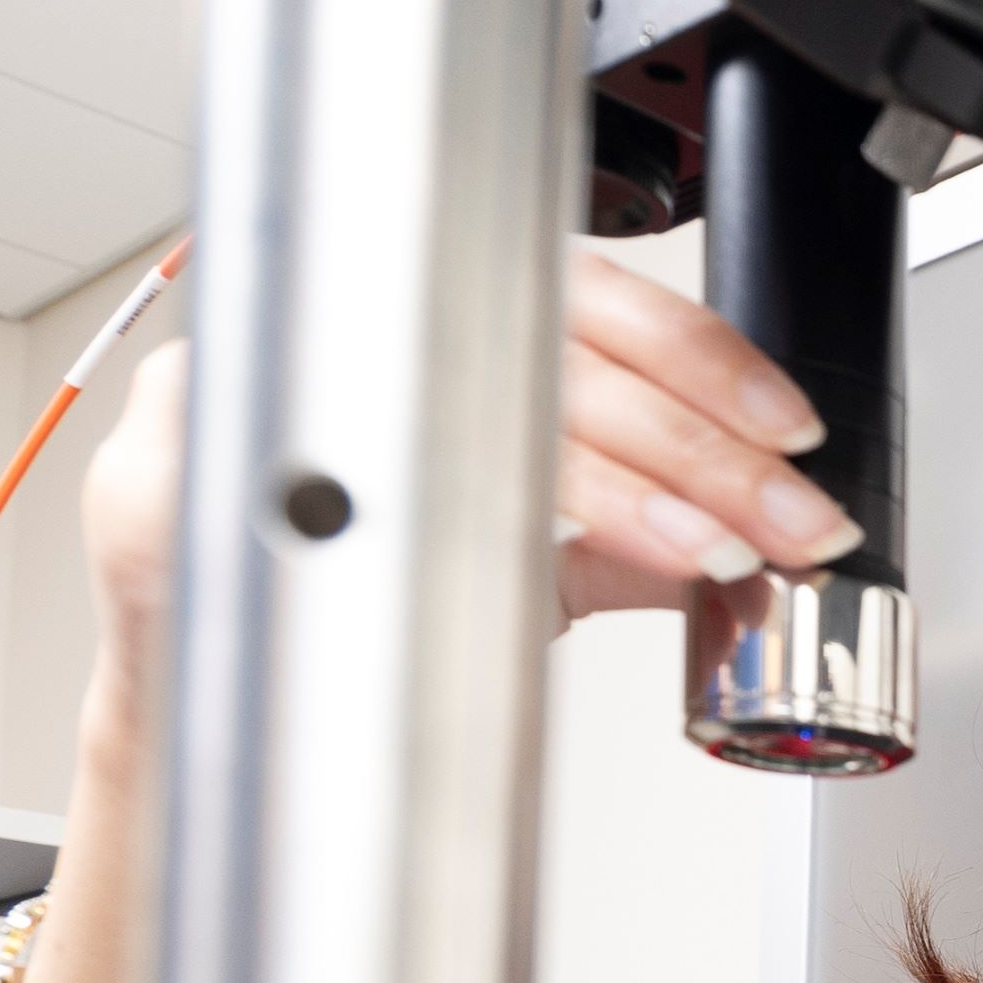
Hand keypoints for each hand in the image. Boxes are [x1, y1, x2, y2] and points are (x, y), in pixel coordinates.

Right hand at [76, 251, 860, 723]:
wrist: (193, 686)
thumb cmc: (340, 586)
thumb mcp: (510, 547)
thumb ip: (624, 532)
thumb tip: (752, 541)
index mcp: (432, 308)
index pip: (589, 295)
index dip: (699, 357)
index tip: (789, 431)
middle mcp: (348, 318)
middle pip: (551, 345)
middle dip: (697, 446)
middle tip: (788, 519)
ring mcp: (263, 381)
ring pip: (477, 391)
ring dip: (622, 483)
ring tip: (711, 545)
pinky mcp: (193, 457)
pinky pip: (350, 472)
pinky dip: (480, 513)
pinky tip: (561, 557)